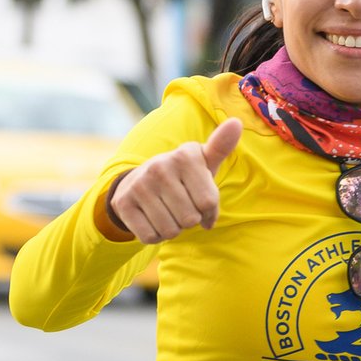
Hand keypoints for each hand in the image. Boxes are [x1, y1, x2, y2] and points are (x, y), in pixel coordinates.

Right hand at [108, 117, 242, 243]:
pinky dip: (155, 236)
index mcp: (185, 155)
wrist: (138, 180)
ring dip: (173, 230)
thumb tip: (236, 123)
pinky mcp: (123, 203)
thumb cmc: (183, 176)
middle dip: (190, 220)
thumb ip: (221, 146)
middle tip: (181, 206)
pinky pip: (150, 237)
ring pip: (170, 231)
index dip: (209, 212)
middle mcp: (160, 166)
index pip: (208, 203)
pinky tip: (152, 220)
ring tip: (167, 212)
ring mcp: (139, 184)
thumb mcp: (203, 162)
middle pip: (190, 219)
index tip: (201, 203)